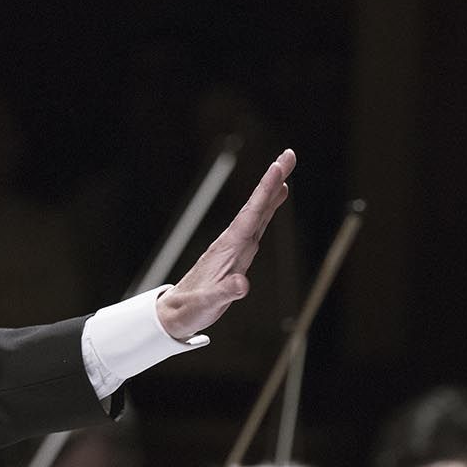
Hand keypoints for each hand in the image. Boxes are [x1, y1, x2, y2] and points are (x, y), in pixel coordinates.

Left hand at [156, 149, 295, 339]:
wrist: (177, 311)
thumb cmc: (192, 308)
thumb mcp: (208, 304)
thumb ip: (225, 293)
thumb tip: (242, 285)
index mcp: (228, 248)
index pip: (250, 215)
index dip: (265, 191)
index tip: (277, 167)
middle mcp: (232, 241)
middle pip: (256, 206)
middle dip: (272, 180)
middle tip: (288, 155)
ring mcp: (234, 245)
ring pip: (257, 212)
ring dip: (271, 190)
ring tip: (284, 168)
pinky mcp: (237, 252)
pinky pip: (257, 224)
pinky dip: (268, 208)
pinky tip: (275, 199)